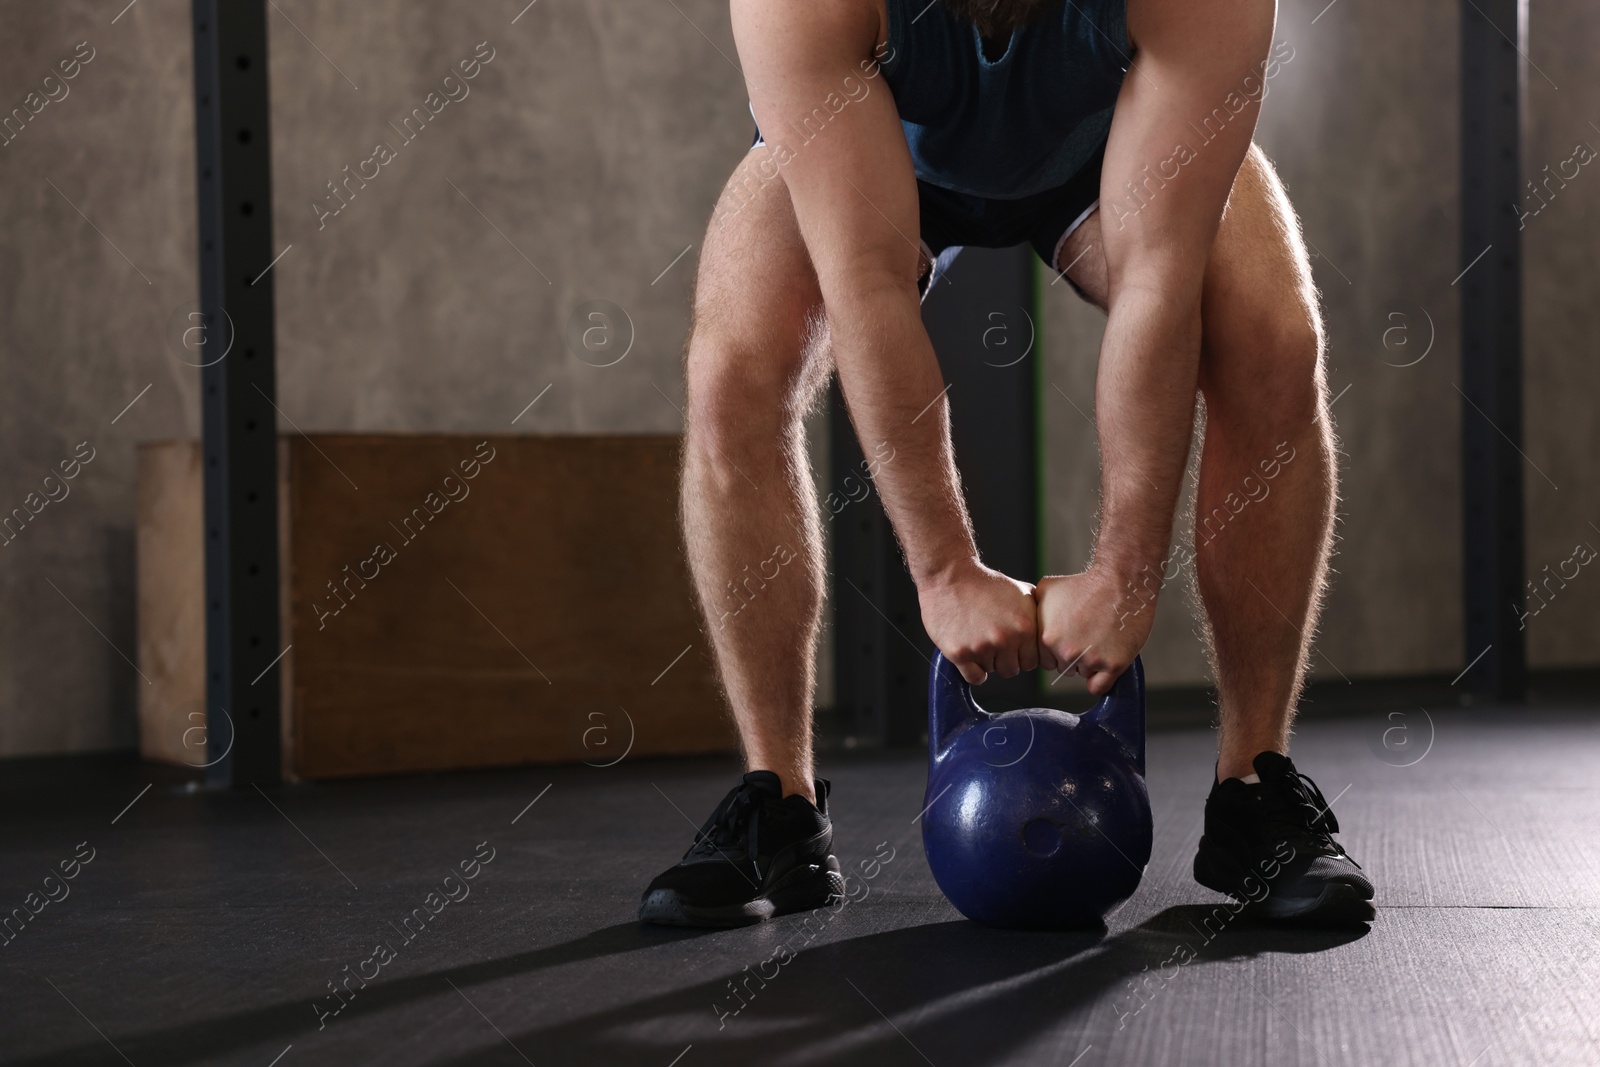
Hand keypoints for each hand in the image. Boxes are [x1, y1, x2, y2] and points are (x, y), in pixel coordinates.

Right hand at [918, 560, 1037, 684]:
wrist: (949, 576)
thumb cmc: (984, 583)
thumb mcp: (1020, 591)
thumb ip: (1037, 613)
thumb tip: (1051, 628)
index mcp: (1024, 627)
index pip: (1031, 661)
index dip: (1020, 654)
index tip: (1010, 645)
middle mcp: (1006, 639)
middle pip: (1012, 669)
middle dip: (1003, 658)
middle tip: (991, 640)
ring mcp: (982, 647)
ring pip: (992, 671)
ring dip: (986, 660)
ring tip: (978, 638)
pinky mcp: (960, 653)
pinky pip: (974, 677)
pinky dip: (972, 670)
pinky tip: (970, 653)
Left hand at [1035, 568, 1154, 694]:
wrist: (1121, 581)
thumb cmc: (1086, 584)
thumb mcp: (1046, 590)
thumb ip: (1033, 611)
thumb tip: (1025, 624)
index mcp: (1046, 638)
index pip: (1046, 660)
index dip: (1058, 650)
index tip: (1071, 636)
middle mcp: (1065, 651)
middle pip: (1064, 668)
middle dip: (1075, 656)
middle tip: (1089, 635)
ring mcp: (1089, 660)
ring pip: (1084, 675)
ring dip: (1091, 663)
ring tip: (1101, 638)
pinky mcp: (1113, 665)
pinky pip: (1100, 687)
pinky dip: (1102, 679)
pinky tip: (1106, 662)